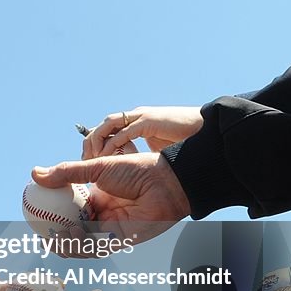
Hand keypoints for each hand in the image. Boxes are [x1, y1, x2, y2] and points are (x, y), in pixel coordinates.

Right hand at [32, 153, 189, 243]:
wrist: (166, 182)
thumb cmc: (136, 169)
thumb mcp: (96, 167)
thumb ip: (67, 173)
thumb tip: (35, 174)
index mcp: (96, 196)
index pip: (68, 209)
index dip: (52, 213)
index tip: (35, 212)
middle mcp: (102, 214)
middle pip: (72, 230)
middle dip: (55, 235)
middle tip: (40, 231)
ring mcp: (110, 228)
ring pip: (82, 243)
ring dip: (66, 242)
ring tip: (54, 235)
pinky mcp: (120, 240)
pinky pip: (96, 248)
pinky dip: (81, 244)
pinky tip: (72, 232)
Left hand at [82, 107, 202, 158]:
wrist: (206, 131)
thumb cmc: (185, 141)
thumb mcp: (157, 150)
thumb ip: (141, 156)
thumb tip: (130, 174)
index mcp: (135, 124)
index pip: (105, 131)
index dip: (93, 146)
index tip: (88, 165)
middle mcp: (134, 118)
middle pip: (101, 127)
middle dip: (89, 144)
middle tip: (84, 163)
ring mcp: (141, 117)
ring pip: (107, 125)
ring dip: (96, 142)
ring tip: (91, 160)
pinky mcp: (149, 120)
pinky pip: (123, 131)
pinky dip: (112, 144)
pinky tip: (106, 158)